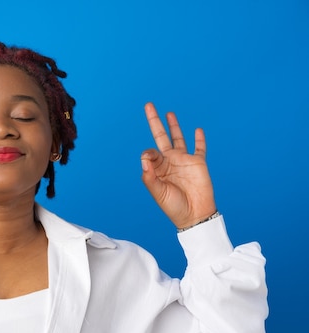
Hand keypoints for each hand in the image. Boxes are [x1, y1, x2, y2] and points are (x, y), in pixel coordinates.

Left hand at [140, 102, 216, 228]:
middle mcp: (169, 161)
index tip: (152, 159)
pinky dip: (199, 139)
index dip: (149, 153)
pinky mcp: (198, 163)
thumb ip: (149, 176)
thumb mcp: (157, 192)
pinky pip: (200, 148)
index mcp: (157, 168)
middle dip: (155, 121)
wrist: (194, 215)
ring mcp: (184, 160)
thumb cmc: (173, 206)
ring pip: (178, 138)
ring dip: (174, 125)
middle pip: (161, 136)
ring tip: (168, 113)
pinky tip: (197, 130)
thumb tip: (145, 158)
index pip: (150, 152)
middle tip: (148, 105)